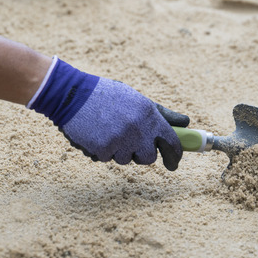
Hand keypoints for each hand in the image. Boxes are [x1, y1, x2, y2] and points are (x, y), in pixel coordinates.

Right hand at [28, 58, 187, 169]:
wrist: (72, 94)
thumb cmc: (107, 95)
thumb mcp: (137, 99)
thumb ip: (162, 114)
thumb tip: (186, 122)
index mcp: (148, 114)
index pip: (171, 142)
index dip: (175, 156)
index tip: (174, 163)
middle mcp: (137, 128)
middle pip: (148, 158)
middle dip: (141, 153)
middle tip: (130, 142)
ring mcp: (120, 140)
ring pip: (126, 160)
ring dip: (119, 150)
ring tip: (107, 130)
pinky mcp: (102, 149)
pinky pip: (107, 158)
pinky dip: (101, 150)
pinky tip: (95, 133)